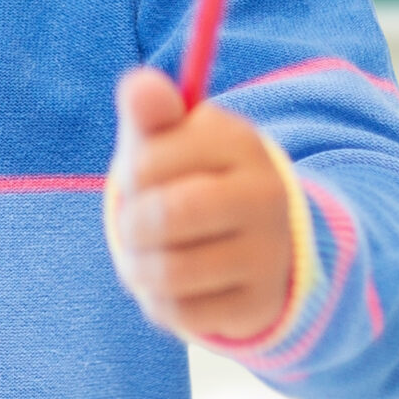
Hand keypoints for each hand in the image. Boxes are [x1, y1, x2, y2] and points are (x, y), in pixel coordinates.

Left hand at [108, 67, 294, 344]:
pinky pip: (185, 314)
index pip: (152, 160)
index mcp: (240, 142)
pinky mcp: (258, 302)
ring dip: (138, 268)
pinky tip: (171, 285)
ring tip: (143, 256)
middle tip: (133, 225)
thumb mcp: (174, 139)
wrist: (257, 238)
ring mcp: (267, 252)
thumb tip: (139, 85)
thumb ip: (151, 110)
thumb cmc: (195, 178)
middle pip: (168, 217)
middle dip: (133, 225)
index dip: (131, 174)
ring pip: (171, 272)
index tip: (140, 177)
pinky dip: (160, 303)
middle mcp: (264, 195)